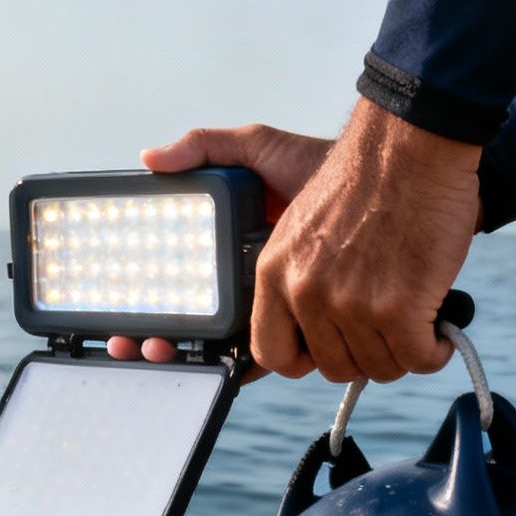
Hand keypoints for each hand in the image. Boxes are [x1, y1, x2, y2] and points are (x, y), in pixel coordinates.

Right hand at [106, 123, 334, 373]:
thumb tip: (151, 158)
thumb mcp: (259, 148)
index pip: (193, 296)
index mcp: (242, 258)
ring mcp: (288, 310)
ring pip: (232, 351)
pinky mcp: (316, 325)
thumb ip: (207, 146)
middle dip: (163, 344)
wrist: (384, 183)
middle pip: (203, 330)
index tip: (131, 325)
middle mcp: (262, 289)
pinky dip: (239, 368)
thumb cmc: (321, 166)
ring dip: (189, 358)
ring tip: (157, 350)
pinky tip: (213, 367)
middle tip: (136, 342)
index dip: (158, 315)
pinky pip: (275, 357)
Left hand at [108, 101, 480, 384]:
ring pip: (375, 366)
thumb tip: (151, 160)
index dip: (300, 357)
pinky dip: (430, 347)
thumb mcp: (264, 147)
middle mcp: (305, 291)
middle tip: (378, 318)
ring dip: (397, 349)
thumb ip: (207, 151)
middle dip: (358, 351)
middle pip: (330, 365)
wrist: (411, 146)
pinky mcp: (399, 307)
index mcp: (272, 269)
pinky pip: (415, 358)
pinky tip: (433, 323)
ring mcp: (351, 303)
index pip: (269, 352)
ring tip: (407, 312)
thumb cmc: (350, 162)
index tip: (322, 345)